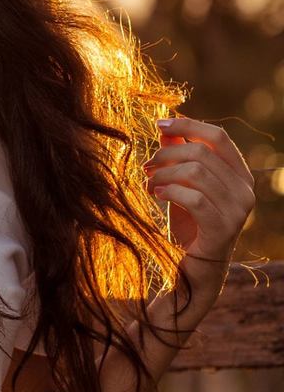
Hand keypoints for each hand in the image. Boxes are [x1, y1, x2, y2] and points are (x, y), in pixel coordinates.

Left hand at [142, 116, 255, 297]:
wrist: (193, 266)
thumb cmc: (188, 222)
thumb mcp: (181, 184)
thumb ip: (178, 156)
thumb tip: (165, 128)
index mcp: (240, 175)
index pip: (218, 137)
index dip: (188, 125)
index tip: (158, 124)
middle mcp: (245, 190)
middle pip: (202, 153)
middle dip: (166, 155)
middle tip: (146, 167)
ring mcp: (238, 210)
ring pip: (196, 173)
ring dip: (164, 174)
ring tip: (149, 184)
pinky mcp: (223, 228)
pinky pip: (194, 198)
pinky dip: (170, 192)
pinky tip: (156, 195)